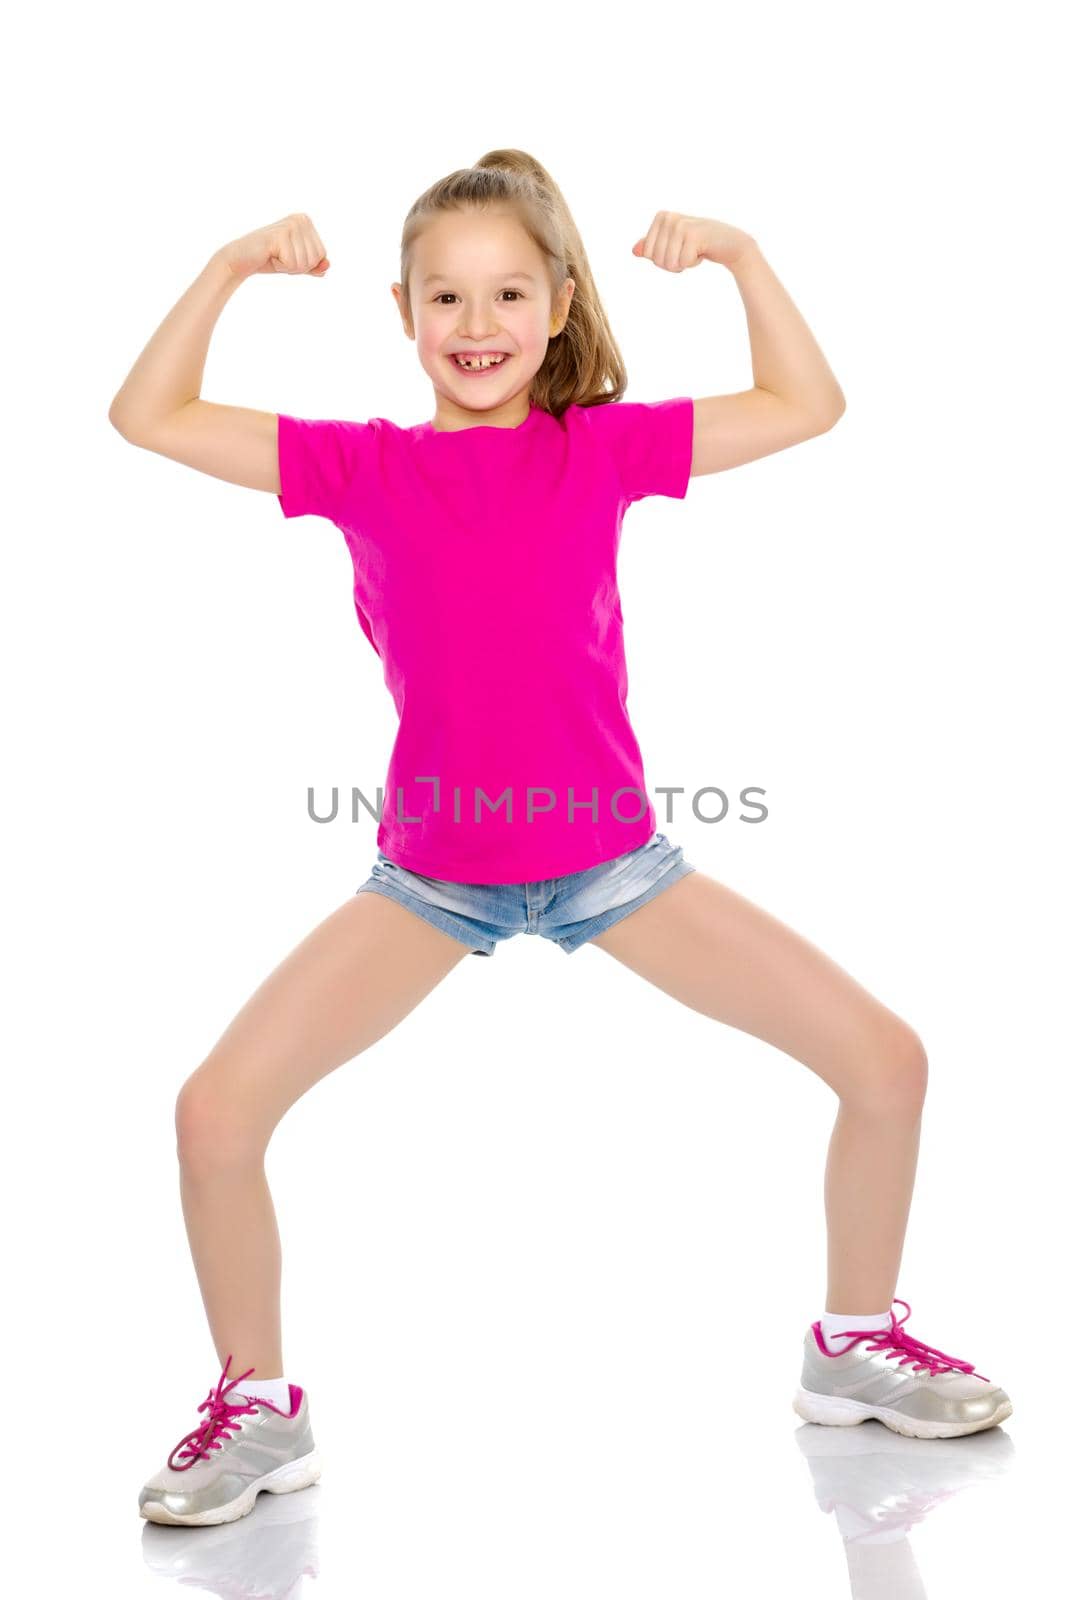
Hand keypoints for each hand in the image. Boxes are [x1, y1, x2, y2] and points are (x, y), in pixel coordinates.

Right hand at [220, 214, 330, 281]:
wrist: (242, 259)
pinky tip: (269, 256)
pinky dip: (281, 267)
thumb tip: (327, 265)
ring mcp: (291, 225)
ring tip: (274, 256)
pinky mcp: (280, 235)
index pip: (322, 254)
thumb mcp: (297, 264)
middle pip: (315, 258)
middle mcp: (300, 219)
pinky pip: (292, 264)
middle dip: (298, 267)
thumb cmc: (270, 259)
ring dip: (289, 267)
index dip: (305, 264)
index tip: (288, 255)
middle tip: (280, 257)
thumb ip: (314, 266)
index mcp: (306, 221)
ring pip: (305, 263)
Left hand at [632, 212, 756, 272]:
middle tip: (688, 252)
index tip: (678, 249)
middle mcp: (669, 217)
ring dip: (683, 264)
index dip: (662, 260)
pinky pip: (682, 263)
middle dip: (673, 264)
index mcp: (661, 217)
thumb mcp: (674, 244)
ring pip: (668, 263)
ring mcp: (681, 224)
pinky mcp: (693, 234)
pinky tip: (703, 252)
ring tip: (695, 251)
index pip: (648, 253)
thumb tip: (634, 251)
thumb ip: (653, 246)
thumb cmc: (701, 245)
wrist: (731, 244)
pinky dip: (693, 264)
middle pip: (657, 260)